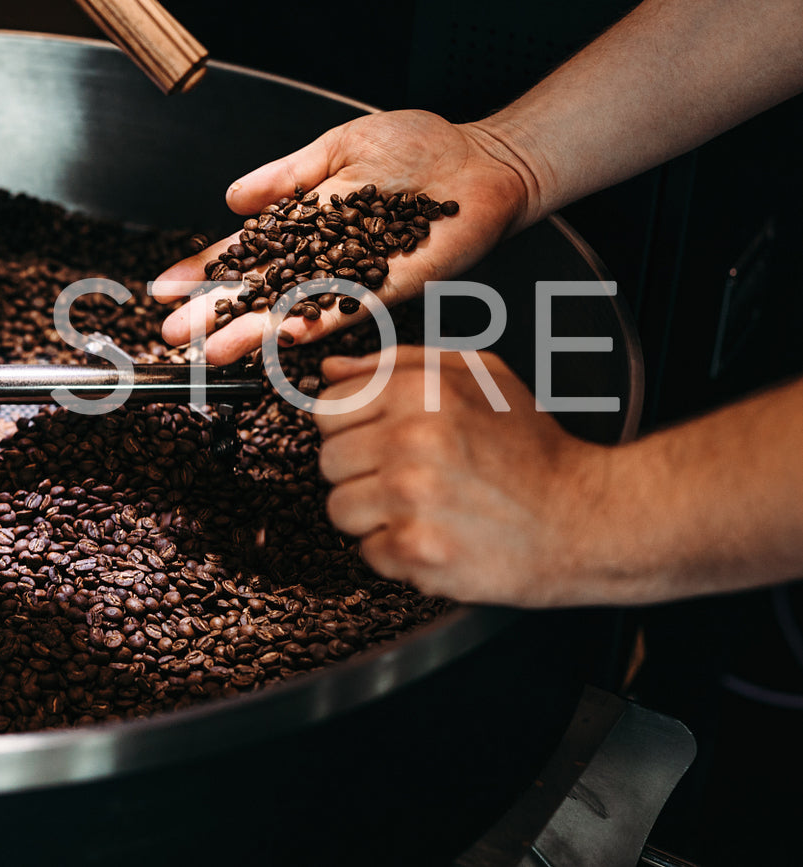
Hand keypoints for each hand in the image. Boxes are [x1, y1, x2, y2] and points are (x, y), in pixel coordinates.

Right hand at [154, 110, 534, 364]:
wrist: (481, 159)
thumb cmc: (419, 147)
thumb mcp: (337, 147)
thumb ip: (286, 174)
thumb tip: (231, 198)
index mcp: (303, 223)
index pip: (242, 251)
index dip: (202, 271)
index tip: (165, 289)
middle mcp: (322, 257)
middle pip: (258, 290)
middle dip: (214, 312)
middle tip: (173, 335)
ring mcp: (352, 275)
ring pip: (292, 309)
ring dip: (250, 331)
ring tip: (210, 350)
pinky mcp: (387, 286)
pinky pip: (344, 310)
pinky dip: (311, 324)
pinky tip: (277, 337)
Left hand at [313, 346, 613, 606]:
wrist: (588, 519)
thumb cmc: (534, 449)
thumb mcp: (481, 377)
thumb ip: (397, 363)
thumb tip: (332, 370)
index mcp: (419, 391)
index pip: (327, 410)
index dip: (352, 428)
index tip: (381, 440)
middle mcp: (410, 441)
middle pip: (328, 462)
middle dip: (363, 471)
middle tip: (412, 477)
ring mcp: (411, 500)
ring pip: (340, 509)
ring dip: (375, 515)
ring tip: (424, 508)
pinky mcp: (417, 552)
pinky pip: (368, 552)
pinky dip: (397, 552)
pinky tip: (437, 535)